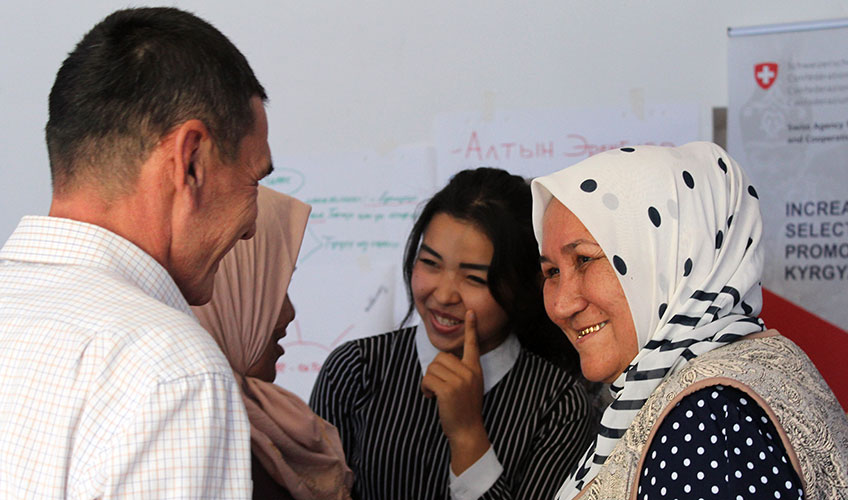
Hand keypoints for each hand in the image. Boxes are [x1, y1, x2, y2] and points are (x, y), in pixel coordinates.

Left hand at [421, 310, 490, 473]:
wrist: (468, 431)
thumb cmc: (465, 409)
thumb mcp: (470, 386)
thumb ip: (461, 371)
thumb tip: (442, 361)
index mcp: (475, 369)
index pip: (472, 344)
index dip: (471, 328)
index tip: (470, 312)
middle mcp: (469, 372)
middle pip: (441, 357)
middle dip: (434, 371)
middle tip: (438, 386)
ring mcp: (459, 381)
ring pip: (432, 368)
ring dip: (428, 381)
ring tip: (435, 393)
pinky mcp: (448, 390)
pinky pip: (427, 379)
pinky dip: (425, 389)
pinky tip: (431, 398)